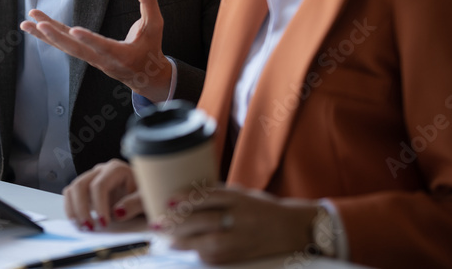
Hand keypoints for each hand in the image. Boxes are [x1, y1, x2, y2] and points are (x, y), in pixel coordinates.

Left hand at [20, 0, 171, 101]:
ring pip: (65, 48)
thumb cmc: (151, 48)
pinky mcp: (84, 54)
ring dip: (45, 36)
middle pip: (75, 50)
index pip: (103, 47)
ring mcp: (90, 59)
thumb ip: (148, 1)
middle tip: (40, 25)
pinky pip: (63, 45)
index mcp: (121, 55)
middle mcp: (101, 60)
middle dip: (56, 37)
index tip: (74, 31)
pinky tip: (34, 26)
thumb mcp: (155, 25)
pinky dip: (48, 36)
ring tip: (26, 23)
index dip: (89, 39)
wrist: (145, 76)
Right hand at [62, 159, 143, 229]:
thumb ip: (134, 203)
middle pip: (80, 185)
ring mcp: (91, 178)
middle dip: (82, 208)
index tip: (103, 222)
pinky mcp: (86, 189)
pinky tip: (79, 222)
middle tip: (89, 227)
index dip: (99, 205)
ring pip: (72, 189)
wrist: (145, 192)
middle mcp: (100, 171)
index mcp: (116, 169)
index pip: (99, 185)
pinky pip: (71, 195)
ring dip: (73, 209)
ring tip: (82, 227)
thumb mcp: (146, 198)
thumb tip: (117, 212)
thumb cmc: (146, 193)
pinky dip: (71, 209)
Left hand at [160, 186, 317, 264]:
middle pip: (205, 221)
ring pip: (207, 243)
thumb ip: (216, 195)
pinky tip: (184, 247)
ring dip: (183, 240)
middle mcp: (242, 219)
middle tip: (159, 221)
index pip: (210, 197)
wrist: (292, 229)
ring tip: (166, 236)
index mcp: (241, 199)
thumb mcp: (241, 195)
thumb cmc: (261, 208)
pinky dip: (196, 251)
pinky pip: (214, 256)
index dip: (187, 198)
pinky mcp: (240, 257)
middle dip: (179, 223)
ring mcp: (242, 241)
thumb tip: (182, 195)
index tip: (169, 199)